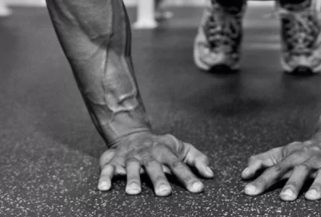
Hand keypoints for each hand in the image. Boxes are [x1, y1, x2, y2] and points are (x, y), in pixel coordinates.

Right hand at [98, 132, 213, 195]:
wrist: (132, 134)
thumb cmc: (162, 147)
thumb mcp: (181, 148)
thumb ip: (197, 159)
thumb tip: (210, 174)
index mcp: (165, 152)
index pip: (179, 165)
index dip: (188, 177)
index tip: (198, 189)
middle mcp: (148, 155)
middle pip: (154, 167)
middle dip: (159, 179)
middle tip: (165, 193)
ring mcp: (130, 158)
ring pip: (132, 167)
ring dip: (133, 178)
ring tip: (133, 192)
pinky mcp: (114, 161)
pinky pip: (108, 169)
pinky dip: (105, 177)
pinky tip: (103, 188)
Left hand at [241, 135, 320, 200]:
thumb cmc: (302, 152)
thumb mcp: (282, 153)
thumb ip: (262, 162)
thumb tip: (243, 175)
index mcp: (293, 157)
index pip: (275, 169)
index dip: (262, 180)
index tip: (249, 191)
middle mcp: (310, 160)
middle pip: (300, 171)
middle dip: (293, 184)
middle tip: (285, 198)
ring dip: (318, 185)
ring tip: (312, 198)